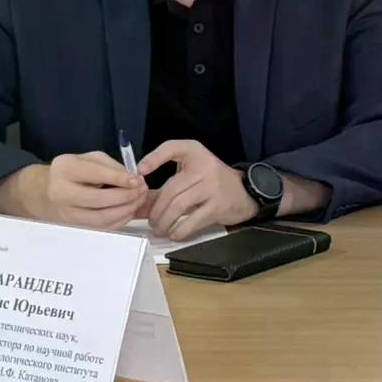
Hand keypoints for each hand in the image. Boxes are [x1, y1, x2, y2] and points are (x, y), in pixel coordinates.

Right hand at [2, 153, 147, 229]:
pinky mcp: (73, 225)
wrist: (43, 191)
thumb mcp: (88, 159)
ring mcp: (66, 212)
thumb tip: (133, 179)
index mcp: (66, 168)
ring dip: (125, 210)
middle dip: (126, 196)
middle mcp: (62, 192)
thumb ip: (111, 165)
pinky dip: (119, 220)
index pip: (96, 174)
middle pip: (98, 199)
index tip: (138, 180)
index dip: (120, 178)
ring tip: (138, 201)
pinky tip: (128, 211)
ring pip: (100, 217)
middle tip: (142, 191)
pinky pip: (100, 227)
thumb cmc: (72, 172)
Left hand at [139, 140, 255, 239]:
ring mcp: (212, 186)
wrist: (245, 192)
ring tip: (159, 228)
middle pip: (170, 189)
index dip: (154, 158)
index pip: (172, 148)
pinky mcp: (218, 206)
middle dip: (156, 209)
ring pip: (178, 205)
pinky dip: (179, 230)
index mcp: (195, 152)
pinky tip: (174, 234)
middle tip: (151, 220)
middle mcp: (204, 166)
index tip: (140, 172)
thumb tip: (137, 204)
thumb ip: (165, 186)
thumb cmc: (211, 182)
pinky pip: (193, 220)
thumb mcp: (192, 173)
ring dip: (164, 221)